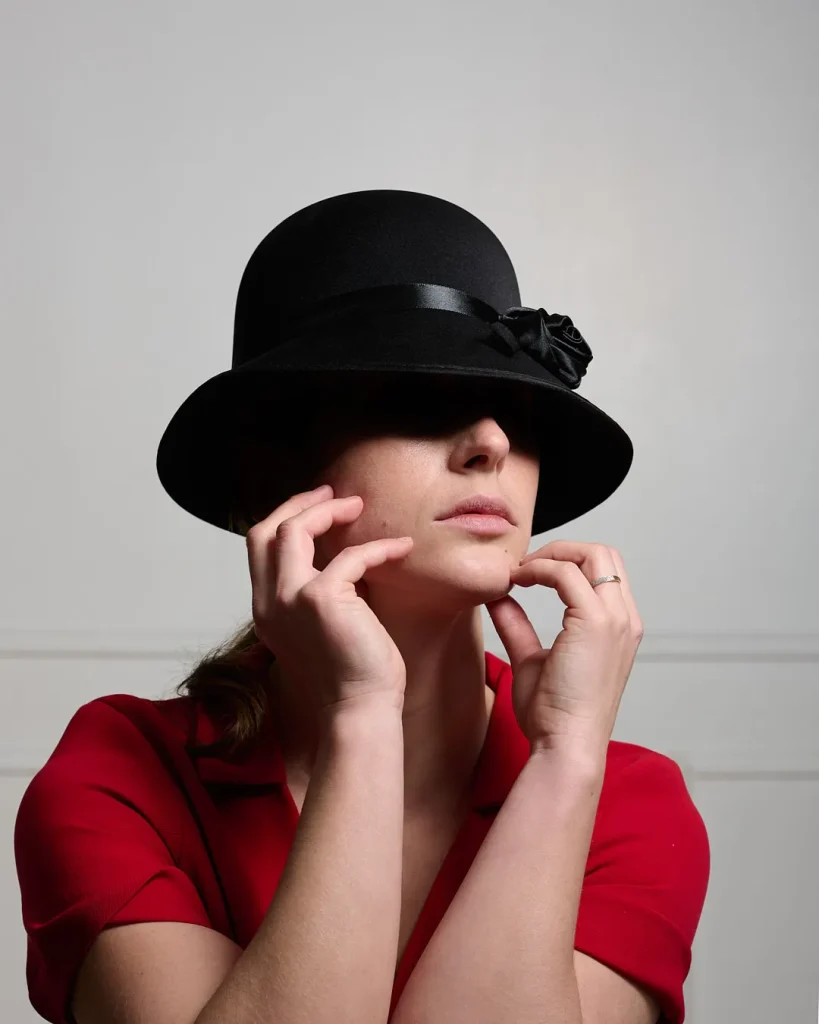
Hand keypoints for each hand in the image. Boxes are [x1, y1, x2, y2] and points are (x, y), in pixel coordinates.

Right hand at [247, 483, 413, 715]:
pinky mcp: (322, 600)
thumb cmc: (350, 673)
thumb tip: (342, 557)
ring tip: (358, 505)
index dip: (285, 518)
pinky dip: (378, 547)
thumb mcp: (322, 626)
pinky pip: (350, 555)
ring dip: (328, 511)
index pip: (258, 547)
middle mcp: (269, 602)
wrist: (358, 710)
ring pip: (292, 529)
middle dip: (298, 503)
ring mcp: (290, 599)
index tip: (317, 507)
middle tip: (331, 493)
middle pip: (265, 530)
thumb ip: (319, 592)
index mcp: (266, 609)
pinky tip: (401, 548)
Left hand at [486, 541, 642, 758]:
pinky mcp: (594, 623)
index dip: (567, 562)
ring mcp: (614, 619)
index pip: (604, 571)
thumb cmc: (554, 715)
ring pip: (592, 554)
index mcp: (619, 628)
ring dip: (550, 554)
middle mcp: (625, 619)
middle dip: (562, 548)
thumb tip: (499, 598)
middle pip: (604, 553)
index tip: (527, 573)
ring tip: (519, 571)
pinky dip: (539, 569)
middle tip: (524, 565)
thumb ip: (518, 626)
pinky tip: (517, 581)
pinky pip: (566, 574)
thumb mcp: (532, 660)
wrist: (565, 746)